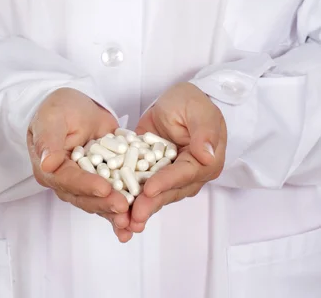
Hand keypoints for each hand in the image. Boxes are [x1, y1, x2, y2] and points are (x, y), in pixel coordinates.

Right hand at [27, 88, 132, 241]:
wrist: (76, 105)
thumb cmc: (59, 108)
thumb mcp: (51, 118)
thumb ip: (48, 140)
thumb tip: (47, 164)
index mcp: (50, 170)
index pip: (69, 180)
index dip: (86, 186)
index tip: (105, 188)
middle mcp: (67, 182)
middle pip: (86, 197)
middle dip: (106, 203)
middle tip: (125, 207)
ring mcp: (86, 183)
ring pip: (100, 201)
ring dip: (116, 212)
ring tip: (134, 220)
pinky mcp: (104, 180)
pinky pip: (114, 195)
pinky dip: (126, 205)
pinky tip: (138, 219)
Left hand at [130, 82, 226, 232]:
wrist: (177, 99)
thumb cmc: (192, 101)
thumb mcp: (199, 110)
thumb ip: (204, 132)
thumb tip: (207, 155)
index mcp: (205, 162)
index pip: (184, 174)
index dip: (166, 182)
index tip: (149, 190)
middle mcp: (189, 174)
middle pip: (169, 191)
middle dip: (150, 204)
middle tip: (133, 217)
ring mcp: (169, 175)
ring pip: (155, 194)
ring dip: (139, 207)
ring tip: (123, 222)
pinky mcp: (152, 172)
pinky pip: (141, 186)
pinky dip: (129, 197)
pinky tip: (115, 210)